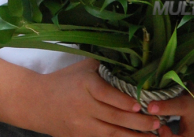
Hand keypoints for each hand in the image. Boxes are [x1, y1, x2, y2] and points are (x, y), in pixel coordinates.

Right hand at [34, 59, 161, 136]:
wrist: (36, 102)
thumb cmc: (64, 80)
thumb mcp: (84, 67)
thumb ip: (107, 67)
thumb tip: (135, 63)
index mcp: (85, 85)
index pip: (107, 94)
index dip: (124, 102)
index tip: (141, 105)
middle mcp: (83, 106)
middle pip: (113, 117)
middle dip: (137, 122)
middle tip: (157, 122)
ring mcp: (81, 125)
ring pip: (111, 133)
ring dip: (133, 136)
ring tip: (153, 136)